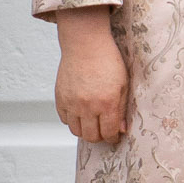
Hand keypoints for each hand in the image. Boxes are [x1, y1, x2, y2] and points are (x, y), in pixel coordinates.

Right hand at [52, 6, 128, 142]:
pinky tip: (81, 114)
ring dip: (85, 131)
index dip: (113, 137)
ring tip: (92, 124)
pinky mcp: (60, 98)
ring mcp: (71, 103)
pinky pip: (65, 120)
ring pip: (76, 131)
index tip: (115, 135)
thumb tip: (121, 129)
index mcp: (106, 103)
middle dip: (100, 137)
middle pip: (91, 136)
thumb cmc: (107, 60)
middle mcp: (87, 106)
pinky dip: (73, 121)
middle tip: (104, 131)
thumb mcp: (123, 84)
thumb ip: (122, 109)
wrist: (85, 44)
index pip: (108, 133)